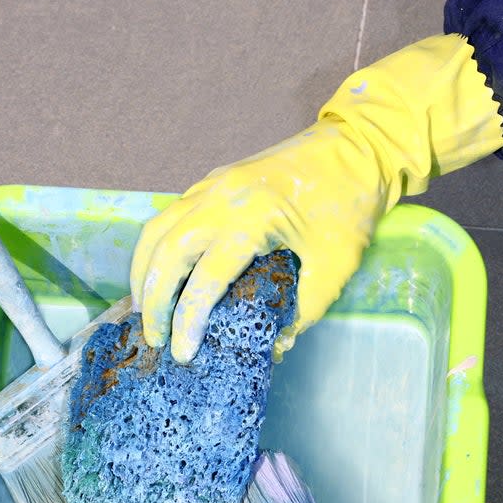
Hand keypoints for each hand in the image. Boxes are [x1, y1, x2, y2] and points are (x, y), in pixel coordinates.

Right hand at [131, 35, 502, 362]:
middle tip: (155, 337)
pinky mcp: (211, 181)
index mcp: (253, 221)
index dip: (188, 322)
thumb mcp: (332, 270)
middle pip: (166, 254)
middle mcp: (221, 199)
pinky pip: (168, 216)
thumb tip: (270, 349)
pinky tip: (159, 274)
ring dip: (144, 273)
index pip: (204, 280)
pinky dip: (155, 249)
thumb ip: (299, 314)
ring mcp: (211, 185)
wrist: (357, 150)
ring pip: (156, 231)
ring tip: (145, 310)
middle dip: (153, 301)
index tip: (182, 353)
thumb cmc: (349, 209)